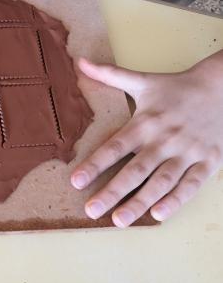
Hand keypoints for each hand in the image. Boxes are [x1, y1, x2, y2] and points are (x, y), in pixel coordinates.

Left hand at [71, 49, 222, 226]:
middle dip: (112, 191)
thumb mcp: (142, 80)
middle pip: (134, 170)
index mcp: (145, 122)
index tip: (76, 181)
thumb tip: (81, 62)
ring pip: (161, 182)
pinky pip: (191, 185)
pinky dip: (177, 200)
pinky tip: (159, 215)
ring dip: (140, 202)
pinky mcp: (208, 161)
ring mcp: (187, 152)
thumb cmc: (176, 88)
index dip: (94, 165)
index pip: (115, 147)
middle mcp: (164, 140)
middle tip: (92, 210)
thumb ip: (110, 75)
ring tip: (120, 220)